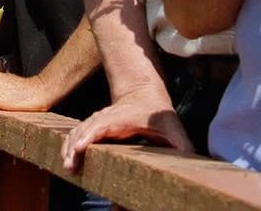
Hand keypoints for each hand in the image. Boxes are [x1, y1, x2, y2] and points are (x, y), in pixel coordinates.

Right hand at [59, 86, 192, 171]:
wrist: (144, 93)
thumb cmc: (157, 113)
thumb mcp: (172, 127)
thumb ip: (181, 145)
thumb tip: (193, 161)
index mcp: (120, 118)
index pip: (100, 126)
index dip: (88, 136)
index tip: (79, 148)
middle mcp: (104, 119)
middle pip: (83, 131)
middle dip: (73, 148)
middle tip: (70, 167)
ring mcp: (96, 122)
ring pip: (76, 133)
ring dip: (68, 149)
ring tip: (67, 168)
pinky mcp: (94, 128)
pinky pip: (77, 136)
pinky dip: (70, 147)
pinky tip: (68, 161)